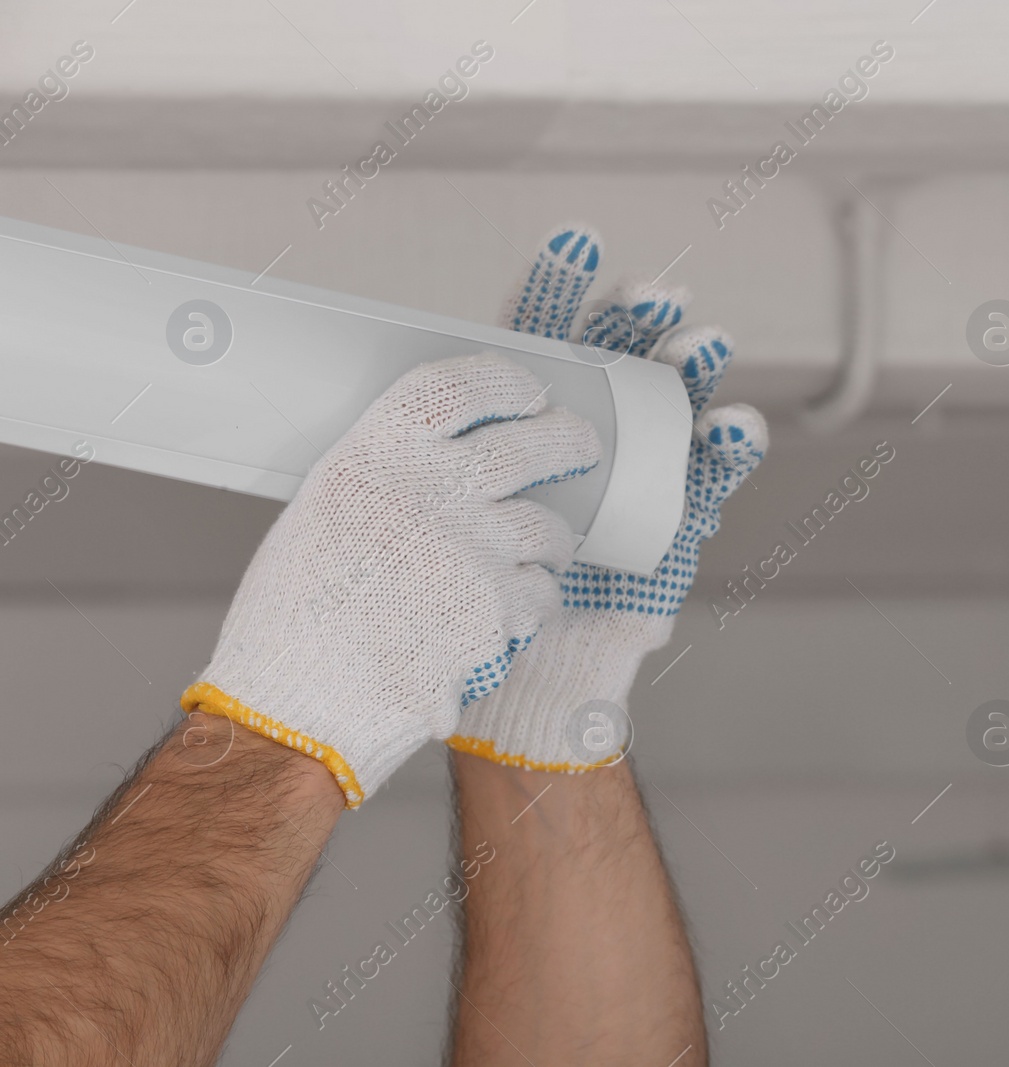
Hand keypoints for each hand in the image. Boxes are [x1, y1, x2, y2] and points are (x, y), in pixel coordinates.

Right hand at [183, 353, 599, 805]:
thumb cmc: (293, 627)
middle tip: (579, 443)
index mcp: (373, 458)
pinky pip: (540, 595)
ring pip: (546, 527)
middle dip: (566, 440)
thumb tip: (442, 469)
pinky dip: (528, 607)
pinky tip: (501, 620)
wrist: (297, 710)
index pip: (456, 387)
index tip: (528, 391)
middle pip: (528, 443)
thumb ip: (386, 485)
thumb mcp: (322, 519)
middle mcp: (429, 491)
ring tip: (537, 552)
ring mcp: (472, 549)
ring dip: (547, 541)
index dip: (503, 383)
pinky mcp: (501, 609)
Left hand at [450, 225, 766, 769]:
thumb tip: (342, 383)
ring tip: (702, 343)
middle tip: (652, 295)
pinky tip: (735, 426)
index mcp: (528, 417)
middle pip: (623, 356)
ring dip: (695, 369)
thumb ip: (420, 461)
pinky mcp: (682, 517)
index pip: (546, 338)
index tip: (575, 241)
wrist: (517, 675)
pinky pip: (711, 476)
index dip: (562, 291)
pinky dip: (730, 449)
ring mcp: (643, 469)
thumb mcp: (433, 517)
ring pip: (676, 402)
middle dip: (641, 319)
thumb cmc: (467, 593)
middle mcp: (593, 430)